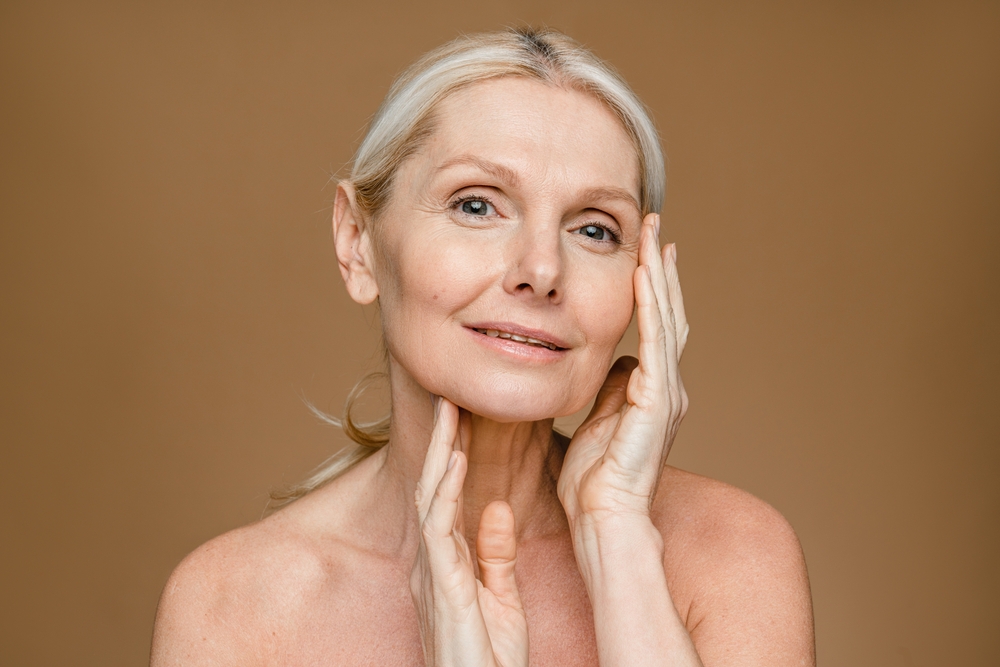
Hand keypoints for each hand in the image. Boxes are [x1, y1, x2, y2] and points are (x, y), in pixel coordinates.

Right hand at [409, 398, 528, 666]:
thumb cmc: (488, 661)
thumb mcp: (499, 600)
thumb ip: (495, 555)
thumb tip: (496, 507)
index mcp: (447, 564)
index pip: (448, 498)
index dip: (454, 455)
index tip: (466, 418)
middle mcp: (433, 562)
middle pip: (433, 488)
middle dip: (442, 442)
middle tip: (450, 396)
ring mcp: (432, 572)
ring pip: (430, 498)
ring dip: (440, 452)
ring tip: (450, 410)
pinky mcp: (440, 586)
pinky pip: (439, 528)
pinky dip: (445, 490)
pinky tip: (454, 459)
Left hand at [557, 214, 688, 528]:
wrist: (604, 517)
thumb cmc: (595, 479)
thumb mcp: (597, 419)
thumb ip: (610, 387)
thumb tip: (613, 358)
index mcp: (651, 390)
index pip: (655, 326)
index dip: (652, 287)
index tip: (645, 250)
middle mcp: (667, 386)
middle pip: (667, 313)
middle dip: (661, 268)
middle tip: (656, 225)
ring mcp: (666, 392)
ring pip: (666, 319)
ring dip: (658, 275)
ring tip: (654, 235)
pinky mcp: (658, 401)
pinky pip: (654, 343)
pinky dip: (650, 307)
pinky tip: (643, 275)